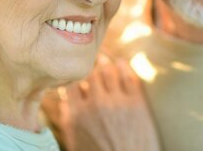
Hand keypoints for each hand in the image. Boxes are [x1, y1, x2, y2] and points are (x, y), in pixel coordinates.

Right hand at [42, 55, 160, 150]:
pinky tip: (121, 65)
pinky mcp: (137, 103)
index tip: (75, 72)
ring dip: (106, 63)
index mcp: (77, 115)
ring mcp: (117, 102)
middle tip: (91, 59)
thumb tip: (65, 100)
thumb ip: (68, 120)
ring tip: (105, 60)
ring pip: (108, 69)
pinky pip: (129, 76)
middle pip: (90, 72)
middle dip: (89, 65)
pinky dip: (124, 67)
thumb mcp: (76, 143)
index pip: (71, 82)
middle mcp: (96, 105)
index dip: (72, 75)